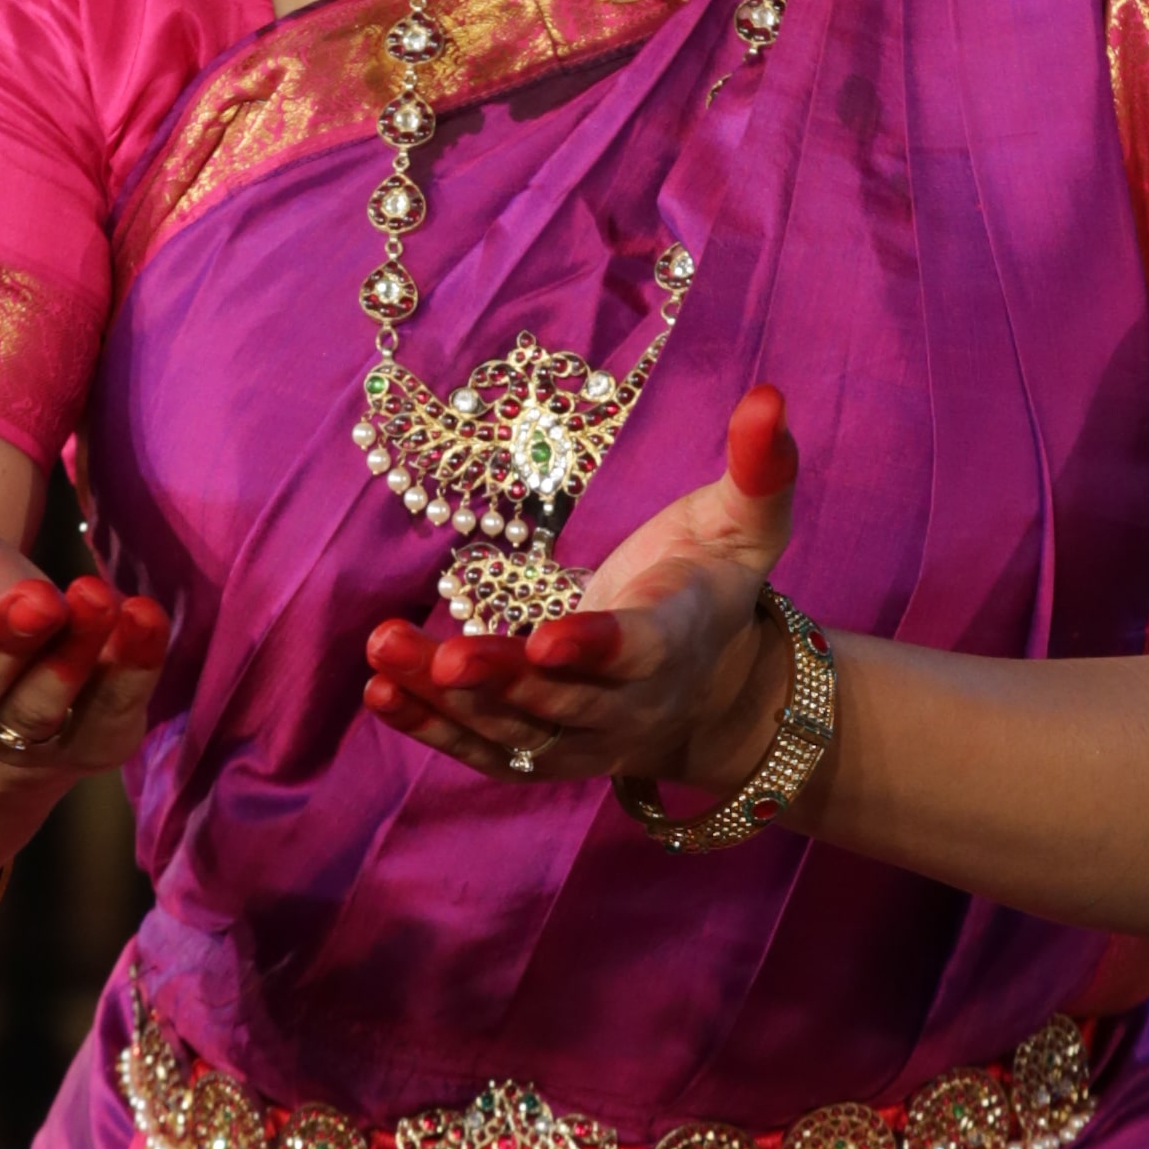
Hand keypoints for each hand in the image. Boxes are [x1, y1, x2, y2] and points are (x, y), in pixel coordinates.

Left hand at [361, 387, 805, 807]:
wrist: (711, 687)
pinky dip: (431, 727)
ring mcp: (581, 739)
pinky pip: (483, 749)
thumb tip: (768, 396)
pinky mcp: (540, 752)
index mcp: (676, 642)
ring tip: (383, 653)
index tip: (550, 640)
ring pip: (512, 730)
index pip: (638, 652)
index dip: (597, 648)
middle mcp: (628, 705)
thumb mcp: (747, 523)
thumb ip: (759, 468)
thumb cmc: (715, 581)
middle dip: (502, 680)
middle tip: (443, 654)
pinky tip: (379, 691)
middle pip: (561, 702)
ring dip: (444, 699)